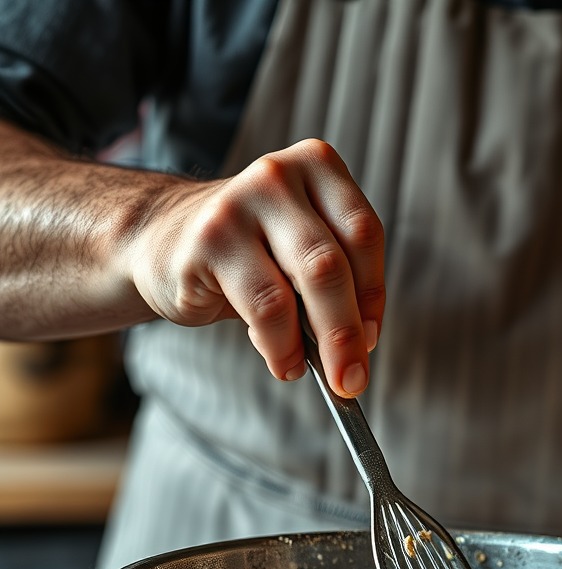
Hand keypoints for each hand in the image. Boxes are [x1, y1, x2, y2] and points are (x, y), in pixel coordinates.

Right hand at [126, 139, 383, 395]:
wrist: (162, 241)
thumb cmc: (248, 254)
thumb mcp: (299, 253)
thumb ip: (335, 284)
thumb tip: (360, 347)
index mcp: (317, 169)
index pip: (364, 234)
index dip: (373, 295)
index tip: (370, 340)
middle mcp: (279, 177)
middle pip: (335, 262)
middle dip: (349, 332)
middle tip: (353, 380)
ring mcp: (240, 203)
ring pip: (307, 281)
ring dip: (321, 344)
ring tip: (314, 373)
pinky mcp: (209, 241)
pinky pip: (265, 306)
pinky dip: (281, 346)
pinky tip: (282, 362)